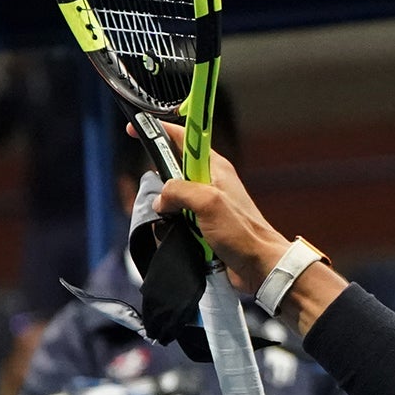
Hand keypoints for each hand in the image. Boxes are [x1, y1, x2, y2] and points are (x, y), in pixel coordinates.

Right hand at [146, 123, 289, 294]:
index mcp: (214, 167)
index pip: (183, 138)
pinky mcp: (201, 224)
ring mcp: (204, 204)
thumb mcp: (208, 203)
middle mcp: (209, 182)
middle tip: (164, 200)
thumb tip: (160, 199)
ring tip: (178, 225)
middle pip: (170, 170)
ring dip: (167, 212)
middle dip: (159, 183)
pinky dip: (172, 228)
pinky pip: (175, 219)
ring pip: (170, 198)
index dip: (159, 130)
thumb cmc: (243, 233)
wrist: (259, 266)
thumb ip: (179, 191)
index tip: (135, 128)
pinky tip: (181, 237)